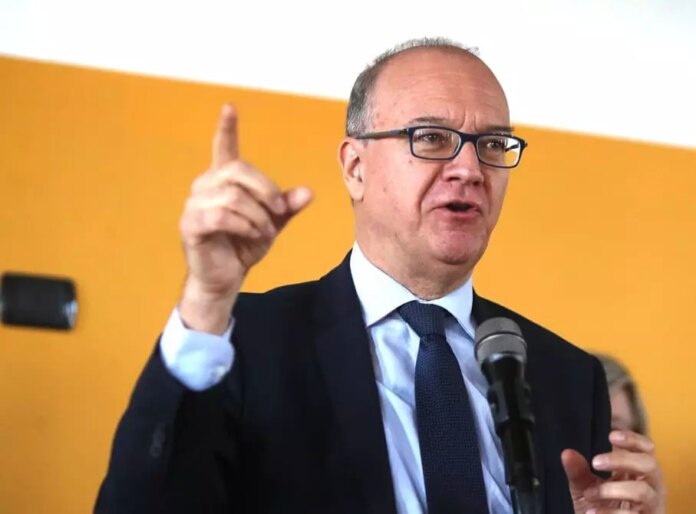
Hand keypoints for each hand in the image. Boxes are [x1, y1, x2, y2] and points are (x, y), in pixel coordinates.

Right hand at [178, 104, 312, 332]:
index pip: (224, 148)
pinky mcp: (190, 224)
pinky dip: (244, 226)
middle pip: (239, 171)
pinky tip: (252, 236)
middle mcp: (206, 186)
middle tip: (278, 212)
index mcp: (224, 181)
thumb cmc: (243, 246)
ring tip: (264, 232)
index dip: (226, 128)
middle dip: (266, 191)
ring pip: (233, 196)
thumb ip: (286, 207)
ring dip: (257, 216)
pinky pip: (221, 216)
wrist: (225, 278)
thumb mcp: (272, 224)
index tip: (230, 107)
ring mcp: (194, 204)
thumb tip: (309, 193)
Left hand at [562, 430, 665, 513]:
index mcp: (637, 472)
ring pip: (642, 491)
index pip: (646, 448)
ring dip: (613, 489)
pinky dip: (609, 513)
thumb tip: (567, 453)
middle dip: (622, 460)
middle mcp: (650, 486)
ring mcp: (652, 506)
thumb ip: (578, 471)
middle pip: (648, 464)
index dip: (633, 439)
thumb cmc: (600, 508)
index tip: (611, 436)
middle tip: (595, 462)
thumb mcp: (585, 488)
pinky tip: (592, 512)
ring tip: (589, 493)